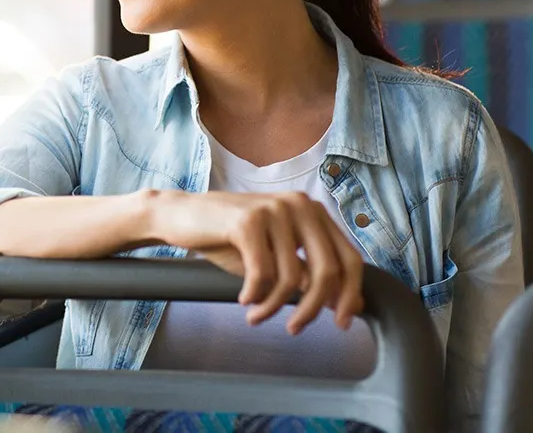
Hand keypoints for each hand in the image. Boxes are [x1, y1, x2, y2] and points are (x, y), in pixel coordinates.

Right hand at [152, 190, 363, 333]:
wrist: (181, 216)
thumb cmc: (229, 237)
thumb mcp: (276, 257)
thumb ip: (309, 273)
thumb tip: (351, 305)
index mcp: (312, 211)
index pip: (350, 258)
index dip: (350, 295)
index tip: (340, 323)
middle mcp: (299, 205)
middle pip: (327, 271)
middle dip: (313, 308)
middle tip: (294, 328)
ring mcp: (274, 210)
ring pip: (292, 278)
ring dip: (274, 307)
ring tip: (257, 315)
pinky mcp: (248, 221)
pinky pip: (263, 274)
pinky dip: (254, 296)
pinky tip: (243, 299)